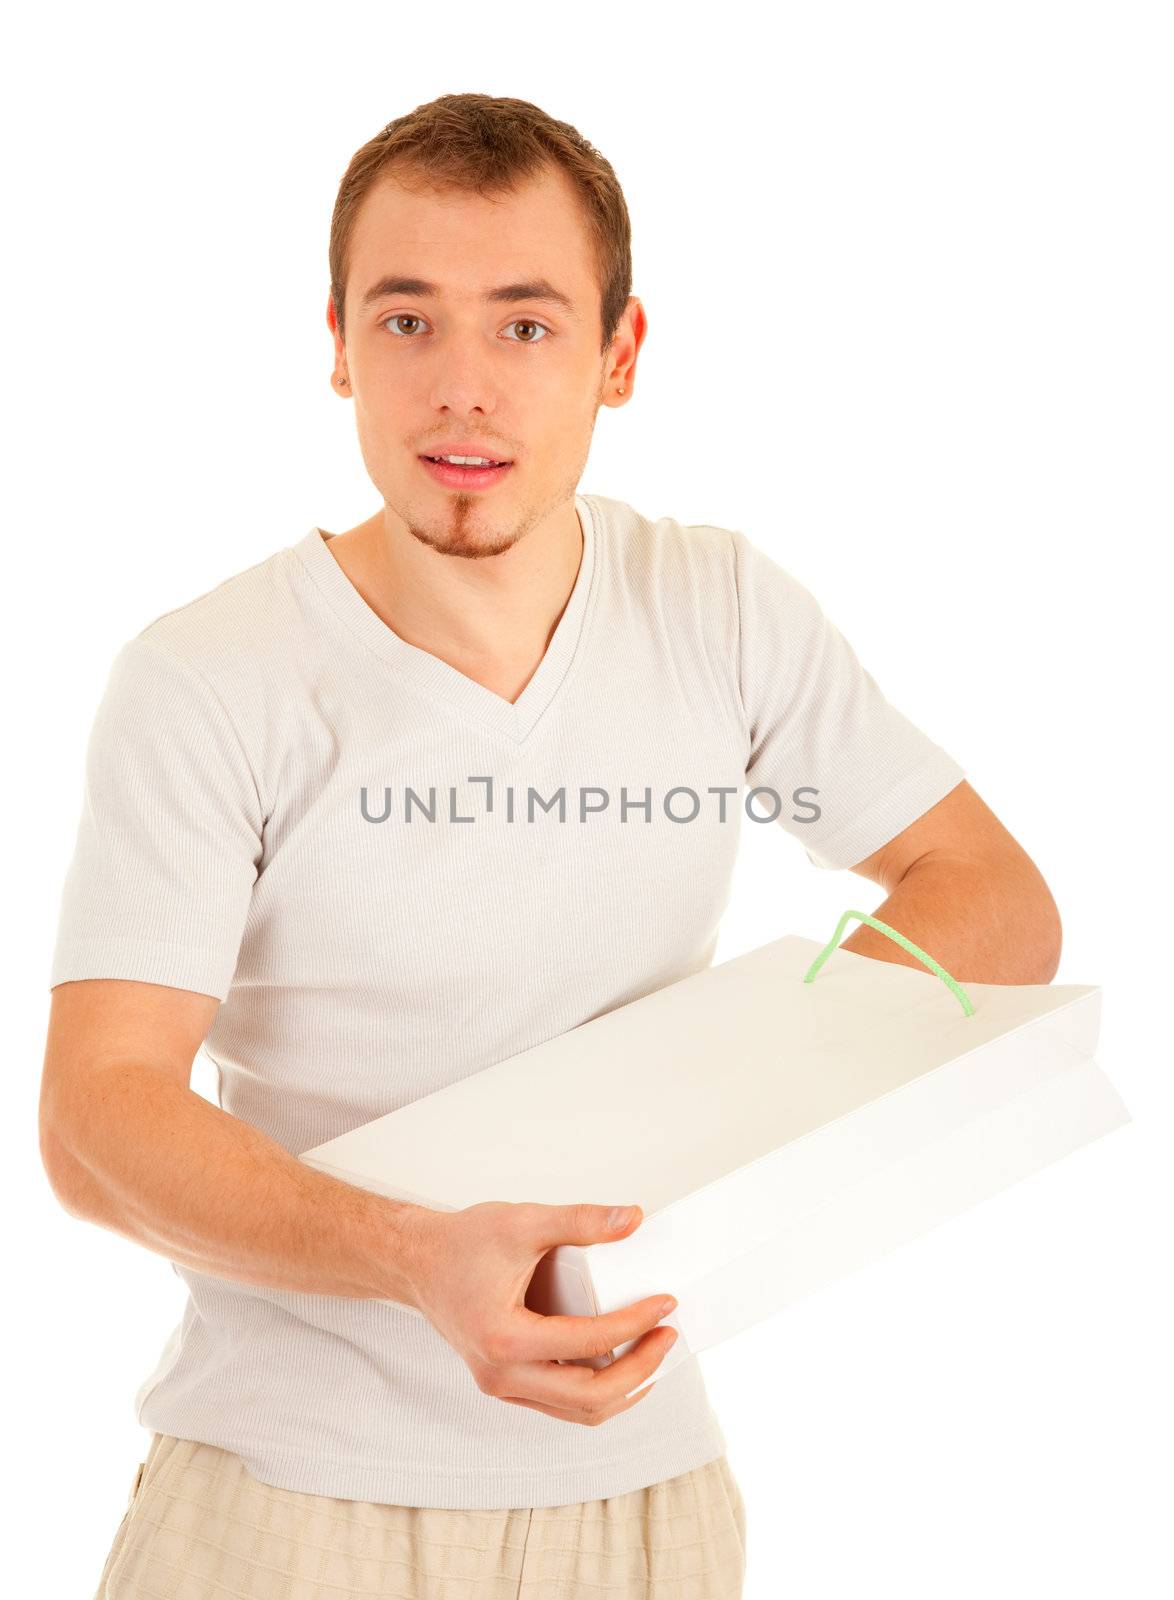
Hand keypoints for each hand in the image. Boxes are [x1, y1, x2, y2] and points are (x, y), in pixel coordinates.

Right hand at [406, 1200, 677, 1426]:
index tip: (665, 1303)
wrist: (417, 1263)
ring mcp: (502, 1386)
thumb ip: (579, 1220)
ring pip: (577, 1411)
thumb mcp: (523, 1222)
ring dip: (623, 1390)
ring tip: (654, 1354)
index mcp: (504, 1339)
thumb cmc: (462, 1242)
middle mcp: (501, 1374)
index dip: (635, 1325)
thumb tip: (634, 1219)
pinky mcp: (506, 1383)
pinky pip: (561, 1403)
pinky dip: (597, 1392)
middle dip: (640, 1370)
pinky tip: (622, 1365)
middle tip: (668, 1335)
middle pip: (589, 1397)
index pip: (588, 1344)